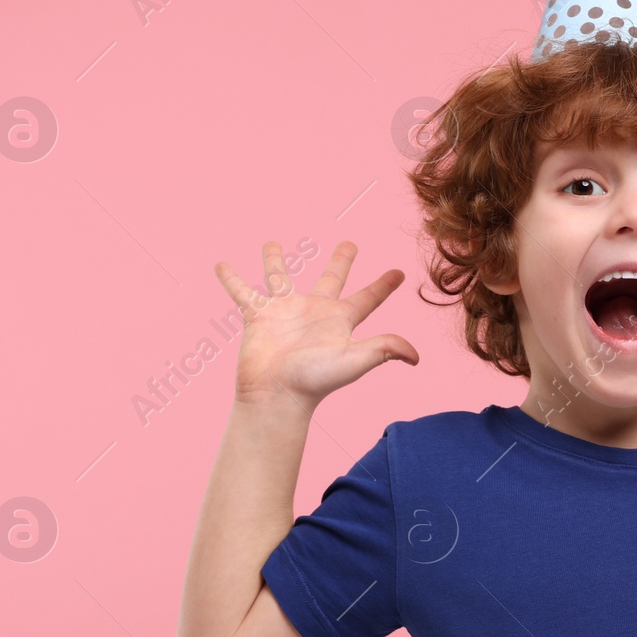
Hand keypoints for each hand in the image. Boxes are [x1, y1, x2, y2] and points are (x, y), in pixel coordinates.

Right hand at [214, 240, 418, 411]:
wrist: (277, 394)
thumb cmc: (316, 380)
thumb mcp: (355, 359)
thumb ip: (384, 349)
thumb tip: (416, 357)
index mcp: (340, 320)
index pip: (368, 298)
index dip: (384, 286)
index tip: (399, 272)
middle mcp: (314, 313)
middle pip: (331, 279)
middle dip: (341, 261)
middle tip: (349, 243)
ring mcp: (284, 313)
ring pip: (280, 278)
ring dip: (274, 260)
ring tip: (271, 242)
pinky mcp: (257, 317)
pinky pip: (242, 293)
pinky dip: (231, 280)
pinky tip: (221, 265)